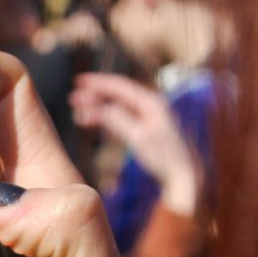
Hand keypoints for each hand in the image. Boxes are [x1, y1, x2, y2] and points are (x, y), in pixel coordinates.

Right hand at [70, 72, 201, 216]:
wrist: (185, 175)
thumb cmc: (165, 156)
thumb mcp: (138, 137)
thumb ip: (117, 119)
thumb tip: (98, 107)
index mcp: (151, 102)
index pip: (119, 86)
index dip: (97, 82)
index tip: (77, 81)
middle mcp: (151, 105)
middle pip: (117, 94)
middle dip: (94, 95)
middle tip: (72, 98)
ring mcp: (150, 117)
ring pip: (118, 107)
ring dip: (98, 108)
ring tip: (78, 113)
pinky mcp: (147, 130)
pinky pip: (123, 118)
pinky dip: (107, 119)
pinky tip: (94, 121)